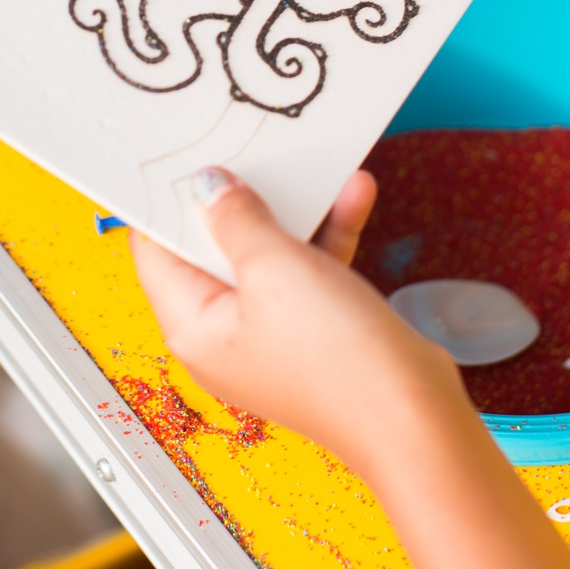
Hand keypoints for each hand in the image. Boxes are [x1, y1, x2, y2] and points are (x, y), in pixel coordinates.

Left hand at [131, 169, 464, 468]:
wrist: (413, 417)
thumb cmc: (335, 361)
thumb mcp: (275, 268)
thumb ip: (236, 220)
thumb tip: (207, 188)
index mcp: (191, 327)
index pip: (156, 251)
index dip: (168, 202)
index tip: (187, 158)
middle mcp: (223, 334)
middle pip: (213, 249)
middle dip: (238, 198)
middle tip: (249, 151)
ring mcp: (270, 333)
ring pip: (267, 255)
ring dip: (294, 212)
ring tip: (314, 169)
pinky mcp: (313, 331)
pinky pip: (308, 270)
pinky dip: (327, 235)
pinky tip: (353, 196)